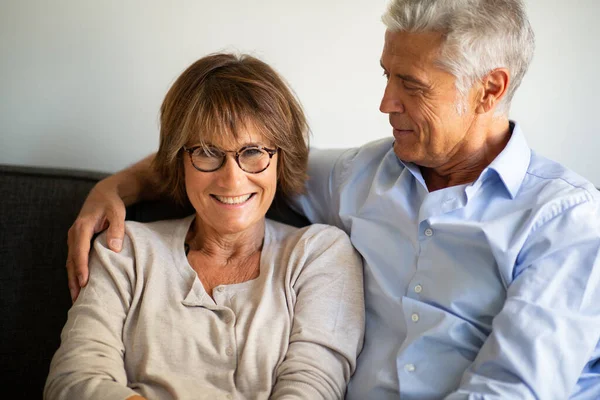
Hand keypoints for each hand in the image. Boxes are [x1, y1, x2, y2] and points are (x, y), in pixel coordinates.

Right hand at [66, 178, 125, 301]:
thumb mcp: (118, 212)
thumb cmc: (112, 203)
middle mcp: (74, 233)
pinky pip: (73, 259)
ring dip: (72, 279)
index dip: (81, 267)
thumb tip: (115, 248)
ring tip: (77, 298)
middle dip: (73, 280)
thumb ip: (117, 229)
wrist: (103, 194)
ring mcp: (73, 238)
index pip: (80, 251)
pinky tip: (79, 285)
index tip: (84, 283)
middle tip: (78, 299)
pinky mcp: (76, 241)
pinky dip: (75, 272)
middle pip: (71, 260)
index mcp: (82, 227)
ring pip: (70, 262)